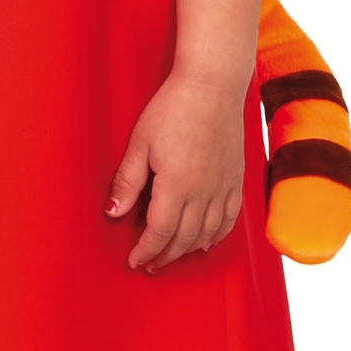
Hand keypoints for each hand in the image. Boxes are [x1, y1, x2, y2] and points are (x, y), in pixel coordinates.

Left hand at [103, 72, 245, 272]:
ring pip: (207, 234)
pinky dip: (217, 236)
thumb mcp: (140, 143)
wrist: (212, 86)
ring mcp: (223, 187)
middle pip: (184, 239)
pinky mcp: (236, 179)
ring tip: (172, 255)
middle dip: (165, 256)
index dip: (146, 251)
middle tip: (150, 264)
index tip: (134, 261)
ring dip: (188, 250)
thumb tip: (113, 212)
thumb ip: (128, 181)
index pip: (160, 233)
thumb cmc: (173, 108)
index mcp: (177, 186)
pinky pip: (230, 219)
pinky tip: (207, 241)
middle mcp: (204, 193)